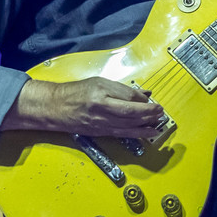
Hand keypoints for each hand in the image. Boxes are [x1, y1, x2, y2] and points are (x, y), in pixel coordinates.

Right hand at [3, 77, 166, 137]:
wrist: (55, 108)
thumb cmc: (76, 93)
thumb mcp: (99, 83)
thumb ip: (121, 89)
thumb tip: (142, 94)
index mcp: (100, 92)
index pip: (128, 96)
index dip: (142, 99)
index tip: (151, 99)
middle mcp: (101, 108)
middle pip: (131, 112)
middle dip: (149, 113)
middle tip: (161, 112)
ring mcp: (100, 122)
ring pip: (129, 125)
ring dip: (147, 124)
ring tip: (159, 122)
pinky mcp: (100, 132)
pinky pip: (122, 133)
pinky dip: (138, 133)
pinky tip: (148, 132)